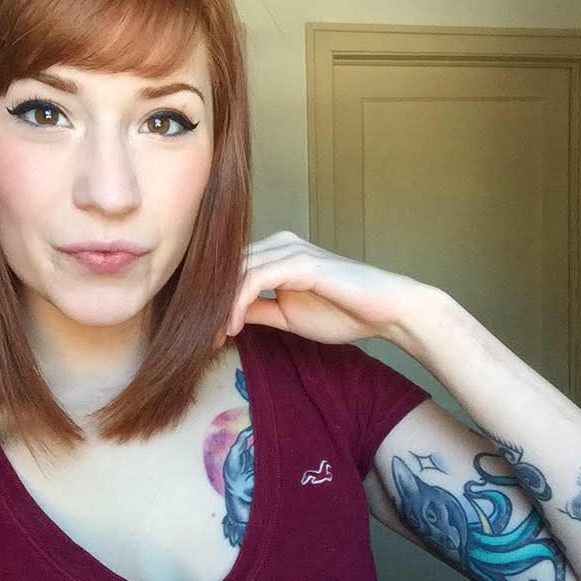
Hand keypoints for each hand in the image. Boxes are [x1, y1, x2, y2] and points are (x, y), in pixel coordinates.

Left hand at [216, 230, 420, 347]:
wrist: (384, 310)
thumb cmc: (343, 311)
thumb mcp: (287, 315)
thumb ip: (257, 310)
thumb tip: (225, 317)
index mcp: (275, 253)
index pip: (230, 270)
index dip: (211, 300)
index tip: (201, 333)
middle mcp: (278, 244)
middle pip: (226, 268)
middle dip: (208, 304)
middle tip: (195, 337)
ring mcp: (289, 249)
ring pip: (235, 272)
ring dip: (217, 307)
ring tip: (210, 336)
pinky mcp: (299, 262)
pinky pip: (255, 279)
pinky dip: (237, 304)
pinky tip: (232, 328)